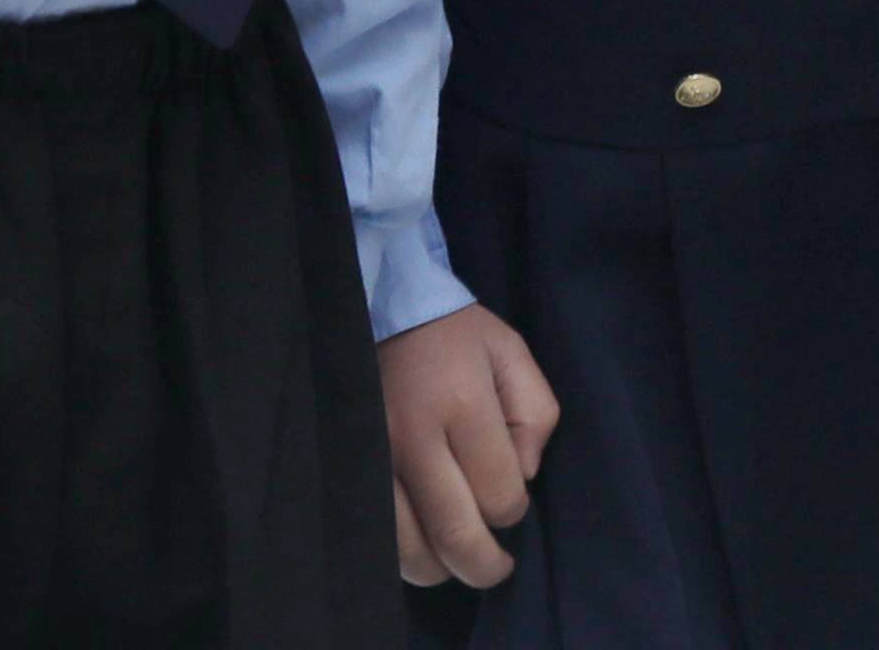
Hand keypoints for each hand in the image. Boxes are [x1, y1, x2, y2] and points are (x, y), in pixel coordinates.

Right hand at [381, 302, 557, 589]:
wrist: (377, 309)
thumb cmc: (453, 337)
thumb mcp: (511, 355)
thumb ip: (535, 416)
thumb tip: (523, 477)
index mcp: (461, 403)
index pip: (498, 496)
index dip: (514, 512)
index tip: (511, 501)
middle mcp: (411, 437)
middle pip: (453, 535)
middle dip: (484, 566)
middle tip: (497, 568)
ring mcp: (370, 459)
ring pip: (407, 549)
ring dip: (440, 568)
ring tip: (455, 559)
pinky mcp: (344, 470)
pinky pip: (373, 536)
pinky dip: (400, 555)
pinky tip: (418, 544)